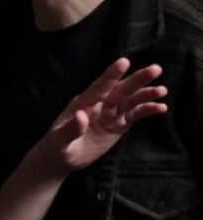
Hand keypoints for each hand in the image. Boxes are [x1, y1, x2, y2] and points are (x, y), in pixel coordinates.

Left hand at [35, 58, 167, 176]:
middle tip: (156, 69)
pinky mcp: (118, 124)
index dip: (111, 75)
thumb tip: (81, 116)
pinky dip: (147, 111)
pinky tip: (161, 108)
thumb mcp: (60, 140)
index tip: (124, 61)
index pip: (99, 87)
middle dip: (137, 80)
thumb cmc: (57, 146)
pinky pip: (134, 115)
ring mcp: (110, 114)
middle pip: (120, 89)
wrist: (62, 158)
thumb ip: (71, 128)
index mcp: (84, 102)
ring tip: (162, 90)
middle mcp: (99, 104)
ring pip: (131, 101)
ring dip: (146, 95)